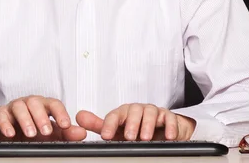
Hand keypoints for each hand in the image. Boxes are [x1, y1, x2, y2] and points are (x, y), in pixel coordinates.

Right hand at [0, 95, 86, 141]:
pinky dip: (6, 124)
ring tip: (31, 134)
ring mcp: (14, 107)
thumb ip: (65, 133)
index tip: (66, 125)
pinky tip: (10, 133)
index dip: (60, 113)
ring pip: (19, 107)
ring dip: (26, 120)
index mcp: (44, 105)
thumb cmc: (31, 129)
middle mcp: (30, 103)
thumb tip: (82, 133)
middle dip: (42, 117)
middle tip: (47, 132)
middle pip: (36, 103)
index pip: (54, 104)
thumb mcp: (50, 133)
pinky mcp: (0, 114)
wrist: (5, 131)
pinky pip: (1, 115)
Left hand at [76, 104, 195, 140]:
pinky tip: (169, 136)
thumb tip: (79, 116)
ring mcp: (154, 112)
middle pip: (135, 111)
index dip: (109, 124)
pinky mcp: (169, 117)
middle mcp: (138, 110)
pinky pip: (170, 118)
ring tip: (145, 138)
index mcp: (125, 113)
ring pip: (151, 113)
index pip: (115, 115)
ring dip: (148, 125)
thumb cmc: (136, 129)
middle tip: (129, 137)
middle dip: (131, 124)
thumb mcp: (117, 129)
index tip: (106, 136)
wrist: (161, 130)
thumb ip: (99, 124)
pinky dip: (170, 127)